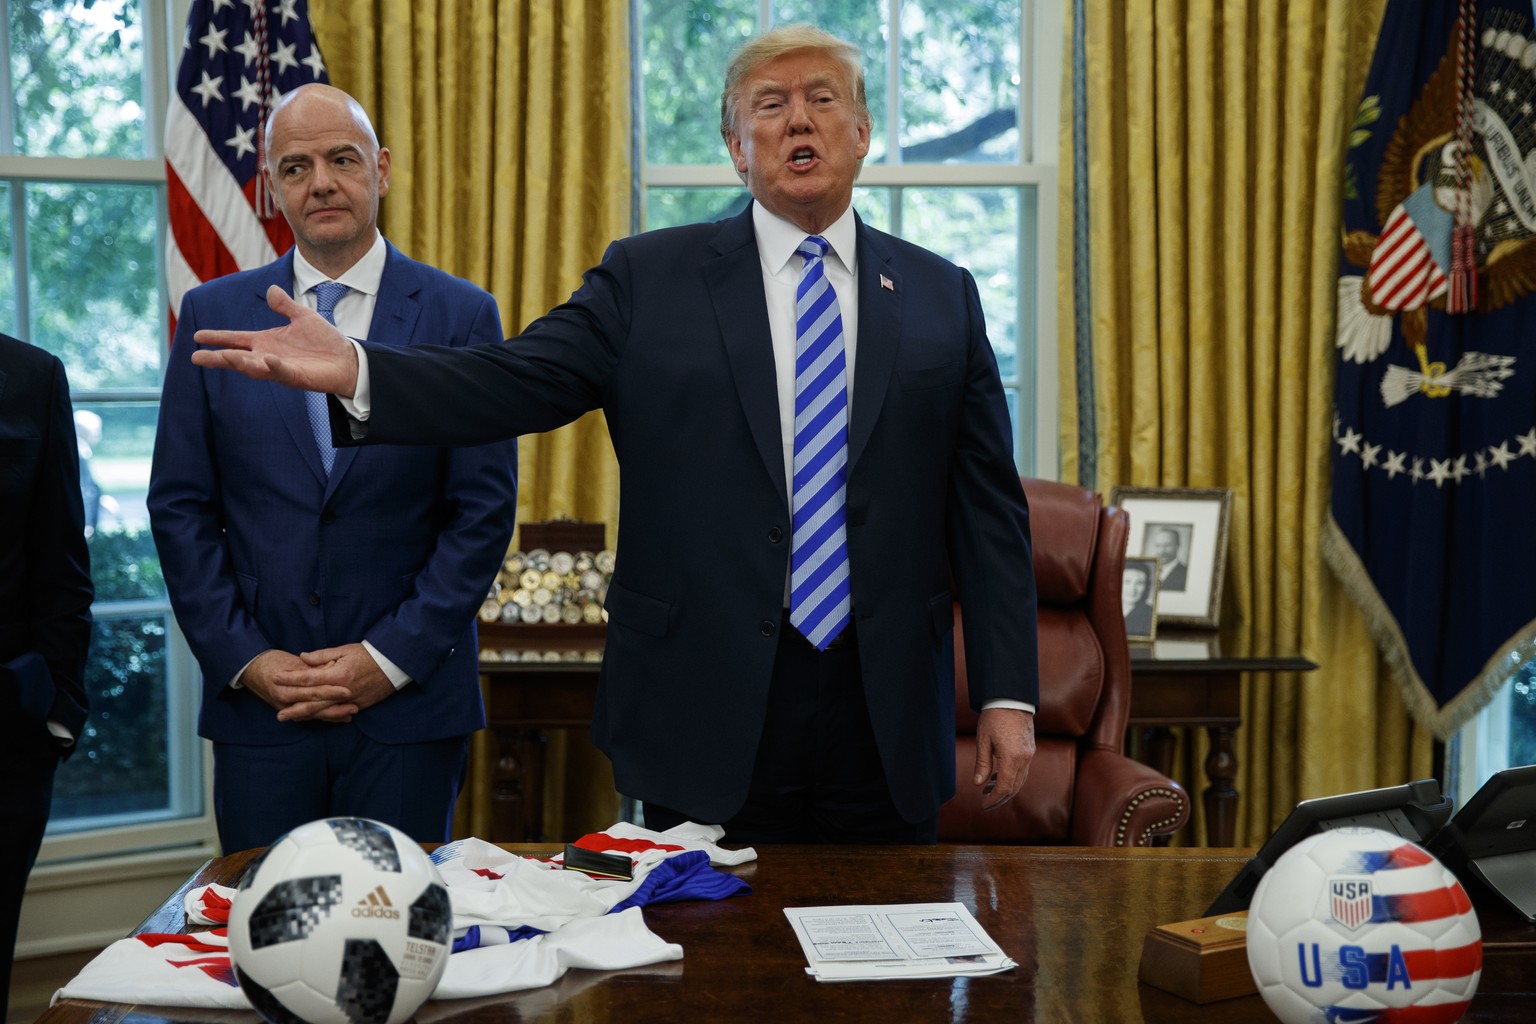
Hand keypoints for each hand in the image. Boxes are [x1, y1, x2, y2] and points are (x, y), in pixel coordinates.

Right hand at [191, 285, 359, 396]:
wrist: (347, 359)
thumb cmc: (325, 341)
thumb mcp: (302, 317)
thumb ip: (285, 306)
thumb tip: (271, 289)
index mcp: (266, 341)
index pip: (236, 339)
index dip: (217, 338)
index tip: (196, 336)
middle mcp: (268, 356)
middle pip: (236, 357)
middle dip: (217, 358)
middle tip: (196, 358)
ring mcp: (280, 368)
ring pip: (253, 368)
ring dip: (239, 363)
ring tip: (223, 357)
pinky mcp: (295, 376)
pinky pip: (281, 372)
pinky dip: (273, 367)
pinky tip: (265, 360)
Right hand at [239, 649, 353, 716]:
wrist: (251, 670)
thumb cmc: (273, 661)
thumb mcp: (292, 661)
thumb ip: (311, 666)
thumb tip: (331, 667)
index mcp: (285, 684)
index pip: (312, 688)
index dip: (330, 690)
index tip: (347, 690)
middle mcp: (285, 698)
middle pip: (314, 705)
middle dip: (335, 707)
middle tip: (355, 707)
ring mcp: (285, 707)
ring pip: (313, 714)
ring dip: (333, 715)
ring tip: (351, 714)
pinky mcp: (288, 711)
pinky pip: (309, 717)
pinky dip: (325, 717)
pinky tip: (341, 718)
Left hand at [274, 643, 396, 723]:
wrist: (394, 664)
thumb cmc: (369, 654)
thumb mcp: (344, 650)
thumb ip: (322, 655)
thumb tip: (302, 657)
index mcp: (337, 674)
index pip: (308, 678)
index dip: (290, 678)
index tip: (276, 678)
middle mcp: (341, 691)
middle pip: (313, 702)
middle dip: (294, 708)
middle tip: (279, 715)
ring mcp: (350, 700)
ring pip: (324, 711)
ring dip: (307, 716)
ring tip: (293, 719)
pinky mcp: (358, 705)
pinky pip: (339, 714)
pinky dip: (325, 718)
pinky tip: (315, 719)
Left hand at [973, 707, 1035, 809]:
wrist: (1011, 698)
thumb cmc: (994, 717)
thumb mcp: (983, 740)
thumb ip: (982, 764)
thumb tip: (978, 784)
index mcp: (1012, 757)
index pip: (1005, 788)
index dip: (994, 799)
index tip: (983, 804)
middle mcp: (1025, 758)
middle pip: (1015, 788)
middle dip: (1000, 798)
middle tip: (986, 803)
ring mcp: (1030, 754)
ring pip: (1021, 780)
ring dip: (1006, 789)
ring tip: (989, 791)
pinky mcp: (1030, 749)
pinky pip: (1023, 770)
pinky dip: (1012, 778)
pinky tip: (999, 777)